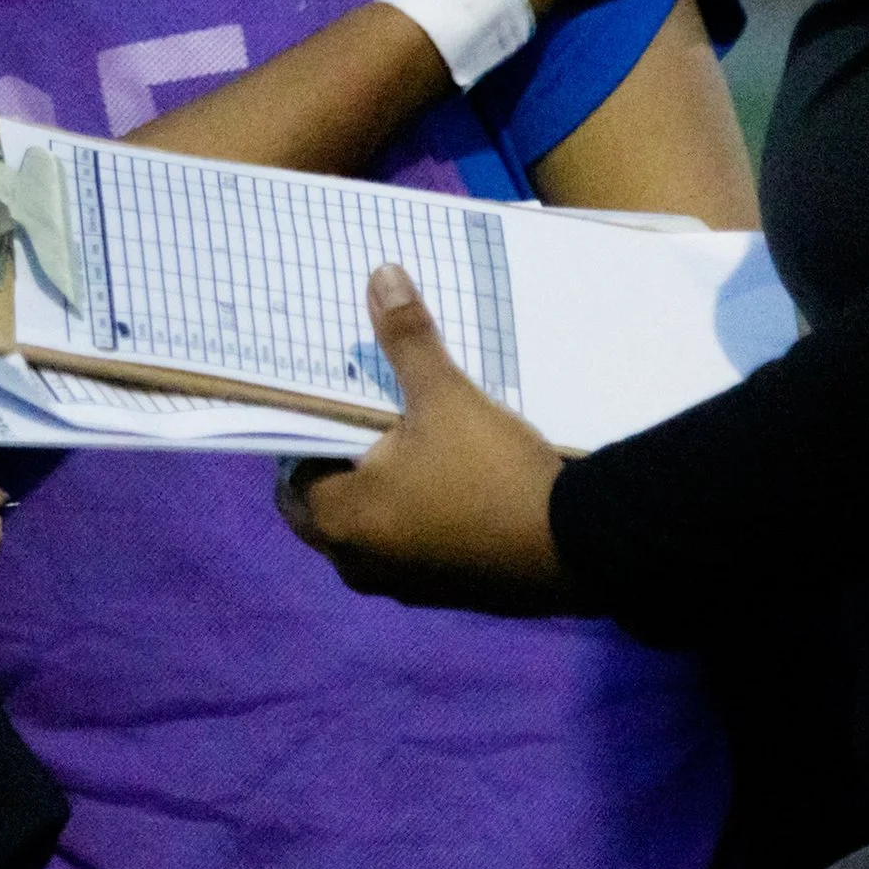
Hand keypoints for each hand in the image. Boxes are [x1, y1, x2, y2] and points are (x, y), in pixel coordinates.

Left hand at [278, 266, 566, 608]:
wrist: (578, 545)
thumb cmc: (491, 472)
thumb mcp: (446, 396)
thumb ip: (406, 339)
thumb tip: (380, 276)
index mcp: (339, 521)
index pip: (291, 472)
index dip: (306, 432)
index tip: (332, 400)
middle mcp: (358, 564)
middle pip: (326, 503)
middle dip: (342, 461)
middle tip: (366, 414)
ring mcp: (402, 585)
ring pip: (369, 529)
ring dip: (378, 492)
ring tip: (403, 439)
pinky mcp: (443, 592)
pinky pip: (407, 548)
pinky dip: (413, 516)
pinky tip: (444, 479)